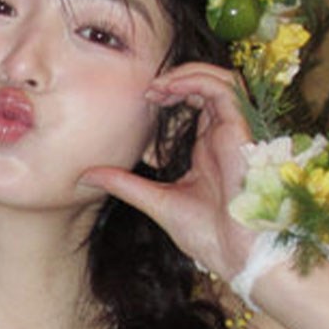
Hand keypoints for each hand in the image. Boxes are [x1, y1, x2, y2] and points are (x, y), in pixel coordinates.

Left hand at [79, 62, 255, 280]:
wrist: (238, 254)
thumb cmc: (209, 234)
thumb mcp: (156, 201)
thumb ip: (125, 184)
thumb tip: (87, 176)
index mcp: (207, 148)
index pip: (195, 103)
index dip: (171, 92)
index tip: (144, 99)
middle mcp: (222, 135)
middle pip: (208, 85)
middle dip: (177, 78)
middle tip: (149, 90)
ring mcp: (233, 132)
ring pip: (220, 80)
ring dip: (188, 74)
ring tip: (159, 85)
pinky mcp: (241, 132)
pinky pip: (225, 90)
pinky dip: (198, 80)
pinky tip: (172, 89)